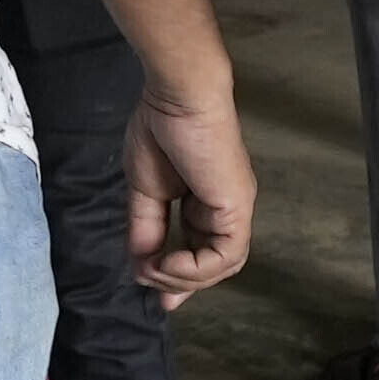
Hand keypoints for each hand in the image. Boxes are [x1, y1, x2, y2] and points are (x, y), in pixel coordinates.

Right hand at [123, 89, 253, 304]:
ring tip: (154, 269)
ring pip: (223, 266)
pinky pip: (225, 255)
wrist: (177, 97)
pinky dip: (195, 268)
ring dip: (185, 278)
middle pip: (213, 265)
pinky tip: (167, 262)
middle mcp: (226, 210)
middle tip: (145, 278)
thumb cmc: (161, 131)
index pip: (201, 252)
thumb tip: (141, 266)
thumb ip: (145, 229)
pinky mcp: (237, 207)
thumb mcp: (145, 192)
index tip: (146, 281)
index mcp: (207, 203)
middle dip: (178, 282)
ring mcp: (235, 209)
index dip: (177, 275)